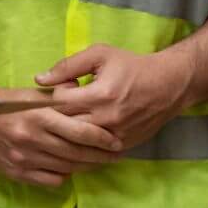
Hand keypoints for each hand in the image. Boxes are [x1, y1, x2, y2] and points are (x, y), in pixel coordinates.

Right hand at [0, 98, 122, 187]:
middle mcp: (34, 138)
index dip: (102, 138)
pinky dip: (64, 176)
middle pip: (76, 152)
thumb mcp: (35, 93)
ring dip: (87, 166)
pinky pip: (51, 180)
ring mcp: (25, 158)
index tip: (116, 142)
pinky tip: (71, 169)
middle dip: (101, 156)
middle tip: (116, 155)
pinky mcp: (18, 172)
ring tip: (99, 162)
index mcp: (40, 115)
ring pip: (66, 168)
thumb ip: (60, 97)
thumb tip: (84, 94)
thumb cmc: (10, 103)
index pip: (79, 131)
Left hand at [36, 45, 194, 151]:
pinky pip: (93, 152)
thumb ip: (68, 66)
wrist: (168, 85)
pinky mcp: (122, 147)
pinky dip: (84, 144)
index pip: (59, 103)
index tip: (64, 87)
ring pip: (77, 143)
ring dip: (68, 132)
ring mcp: (115, 137)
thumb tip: (39, 79)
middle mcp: (106, 119)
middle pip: (65, 126)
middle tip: (64, 105)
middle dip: (58, 115)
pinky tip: (83, 132)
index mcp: (100, 94)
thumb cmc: (131, 66)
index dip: (54, 94)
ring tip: (72, 118)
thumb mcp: (100, 55)